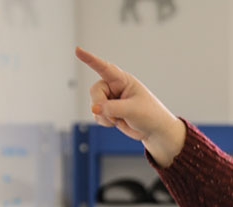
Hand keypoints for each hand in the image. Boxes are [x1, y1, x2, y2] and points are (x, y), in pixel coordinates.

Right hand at [74, 47, 186, 166]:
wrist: (154, 130)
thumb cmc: (150, 115)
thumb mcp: (132, 110)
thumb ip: (112, 108)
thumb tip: (94, 109)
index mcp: (123, 80)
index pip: (104, 68)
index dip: (90, 59)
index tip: (77, 50)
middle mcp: (114, 87)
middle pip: (95, 90)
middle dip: (101, 104)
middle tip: (115, 115)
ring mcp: (110, 99)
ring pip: (94, 104)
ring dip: (104, 115)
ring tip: (120, 118)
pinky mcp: (108, 111)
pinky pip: (96, 114)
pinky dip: (104, 121)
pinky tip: (116, 122)